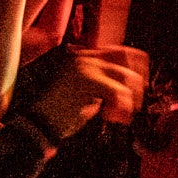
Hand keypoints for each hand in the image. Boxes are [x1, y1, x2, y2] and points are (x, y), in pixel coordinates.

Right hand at [28, 47, 150, 134]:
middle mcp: (86, 57)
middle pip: (128, 57)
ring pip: (127, 77)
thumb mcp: (84, 92)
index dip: (135, 68)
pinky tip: (111, 118)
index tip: (138, 87)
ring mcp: (88, 67)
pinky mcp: (90, 81)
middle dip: (138, 79)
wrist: (40, 126)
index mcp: (84, 56)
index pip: (120, 51)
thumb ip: (102, 83)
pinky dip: (121, 108)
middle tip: (136, 102)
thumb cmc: (61, 114)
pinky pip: (120, 92)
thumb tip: (130, 82)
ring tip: (120, 116)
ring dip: (130, 99)